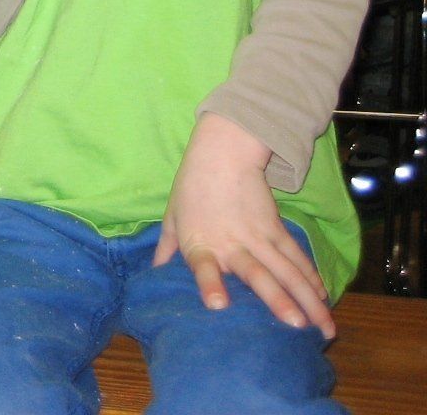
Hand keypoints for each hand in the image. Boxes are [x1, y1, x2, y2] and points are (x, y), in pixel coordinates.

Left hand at [154, 113, 333, 338]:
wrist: (222, 154)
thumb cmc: (191, 187)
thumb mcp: (172, 216)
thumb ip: (166, 248)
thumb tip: (155, 273)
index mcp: (200, 244)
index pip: (203, 267)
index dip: (210, 284)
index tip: (219, 305)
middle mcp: (232, 244)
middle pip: (258, 275)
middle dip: (279, 302)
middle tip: (297, 325)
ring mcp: (258, 238)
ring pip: (288, 271)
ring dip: (308, 299)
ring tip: (325, 326)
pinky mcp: (276, 229)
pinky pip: (297, 257)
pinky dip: (311, 277)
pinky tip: (324, 297)